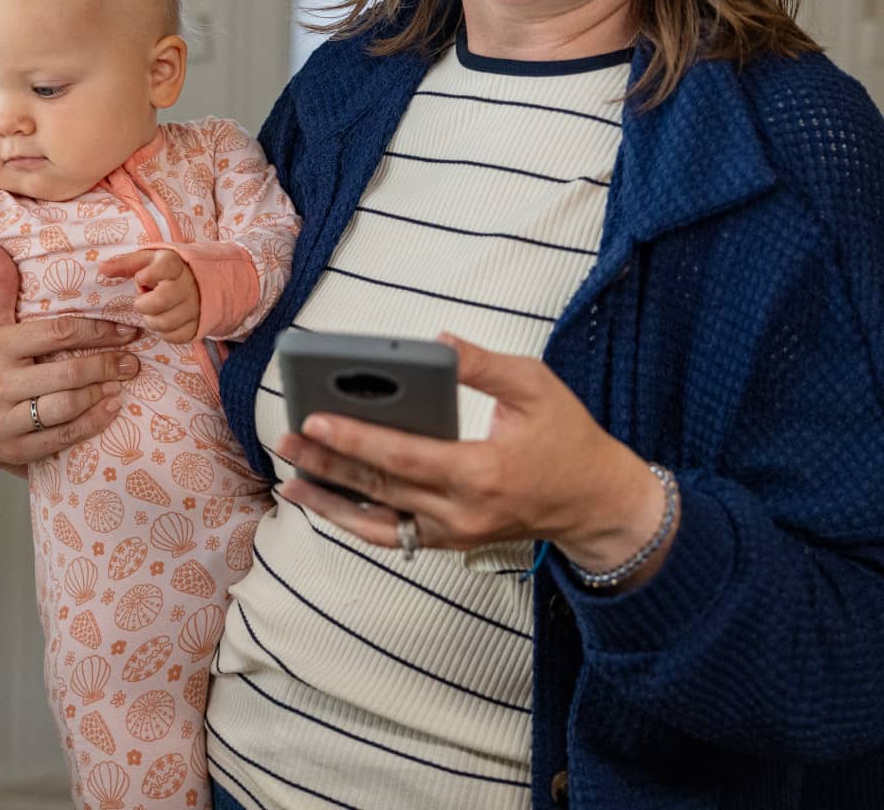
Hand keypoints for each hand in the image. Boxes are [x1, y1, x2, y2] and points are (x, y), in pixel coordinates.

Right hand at [0, 242, 138, 475]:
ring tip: (123, 381)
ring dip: (102, 392)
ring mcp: (3, 421)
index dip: (97, 331)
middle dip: (108, 364)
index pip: (57, 333)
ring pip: (68, 405)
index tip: (126, 330)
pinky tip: (111, 408)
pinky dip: (92, 423)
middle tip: (134, 359)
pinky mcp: (13, 450)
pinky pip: (62, 436)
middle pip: (69, 371)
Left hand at [101, 249, 200, 343]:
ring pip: (167, 322)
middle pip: (162, 300)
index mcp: (175, 265)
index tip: (142, 278)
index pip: (166, 267)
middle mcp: (189, 285)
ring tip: (153, 312)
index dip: (146, 276)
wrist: (197, 283)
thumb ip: (124, 264)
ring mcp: (196, 306)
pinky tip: (163, 321)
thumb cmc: (163, 272)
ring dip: (152, 320)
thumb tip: (102, 268)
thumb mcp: (145, 262)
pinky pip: (177, 336)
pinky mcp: (198, 325)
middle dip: (144, 304)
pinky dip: (164, 333)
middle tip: (143, 300)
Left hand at [276, 334, 672, 586]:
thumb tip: (437, 343)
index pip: (402, 457)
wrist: (597, 503)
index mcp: (481, 471)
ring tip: (290, 481)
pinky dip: (357, 522)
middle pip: (379, 490)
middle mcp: (462, 512)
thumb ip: (484, 365)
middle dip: (326, 464)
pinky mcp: (452, 541)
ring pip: (377, 523)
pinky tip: (328, 504)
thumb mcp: (536, 386)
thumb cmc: (569, 438)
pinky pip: (394, 536)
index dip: (354, 438)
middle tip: (285, 439)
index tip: (314, 417)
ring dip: (330, 503)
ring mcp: (454, 533)